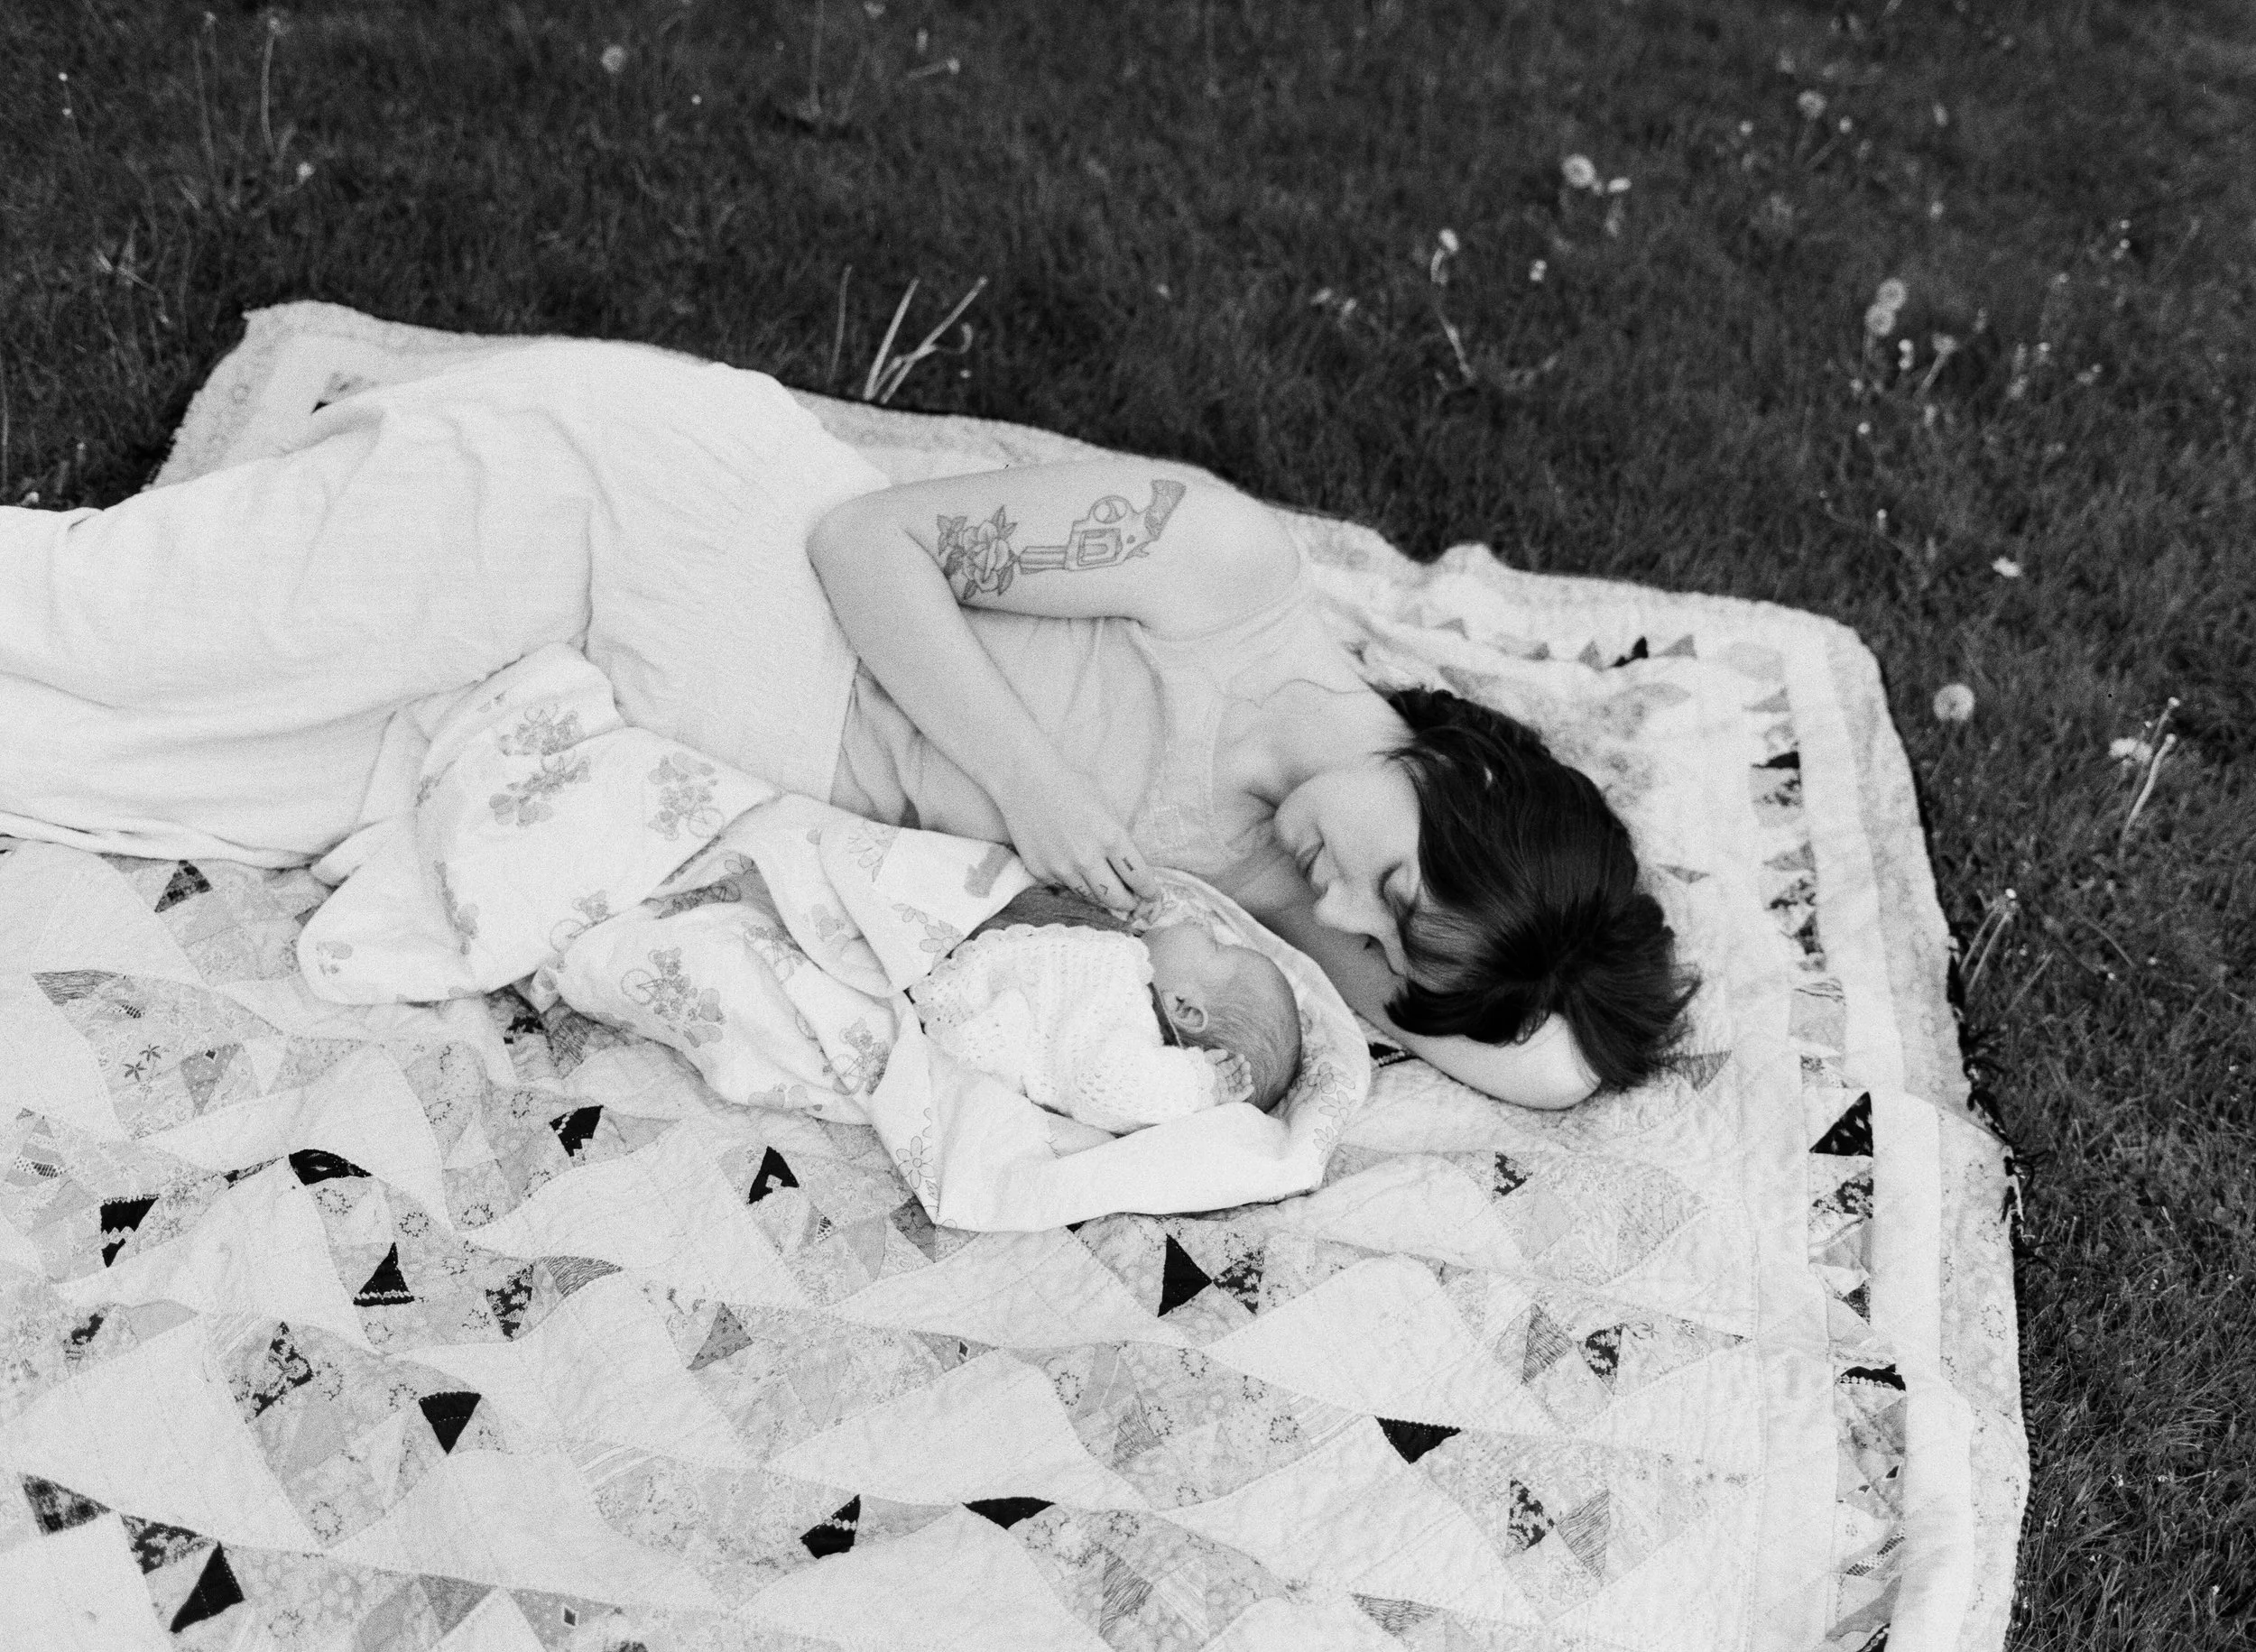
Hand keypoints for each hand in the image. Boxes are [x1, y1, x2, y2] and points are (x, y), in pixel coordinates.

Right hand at [993, 761, 1160, 915]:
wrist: (1026, 780)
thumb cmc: (1070, 785)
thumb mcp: (1107, 807)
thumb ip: (1119, 839)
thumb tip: (1131, 869)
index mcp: (1111, 837)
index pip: (1139, 877)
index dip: (1149, 891)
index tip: (1151, 895)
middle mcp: (1088, 857)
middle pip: (1116, 898)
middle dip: (1128, 903)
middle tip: (1132, 902)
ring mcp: (1062, 868)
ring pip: (1090, 897)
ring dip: (1101, 895)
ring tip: (1105, 889)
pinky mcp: (1041, 872)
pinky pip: (1065, 886)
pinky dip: (1073, 882)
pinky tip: (1073, 869)